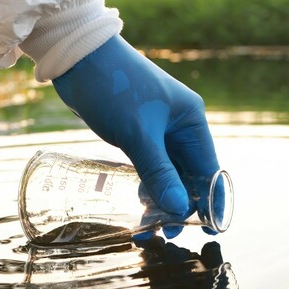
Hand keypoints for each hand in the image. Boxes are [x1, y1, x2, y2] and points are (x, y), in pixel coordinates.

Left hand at [52, 35, 219, 237]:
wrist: (78, 57)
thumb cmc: (113, 88)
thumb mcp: (138, 134)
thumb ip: (159, 173)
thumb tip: (179, 209)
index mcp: (191, 120)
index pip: (210, 169)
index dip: (210, 200)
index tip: (208, 229)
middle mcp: (181, 126)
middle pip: (189, 174)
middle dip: (180, 204)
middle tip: (166, 231)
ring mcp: (159, 129)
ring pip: (169, 173)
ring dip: (161, 197)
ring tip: (148, 224)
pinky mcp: (138, 132)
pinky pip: (150, 166)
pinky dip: (147, 184)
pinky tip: (139, 203)